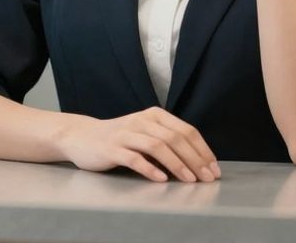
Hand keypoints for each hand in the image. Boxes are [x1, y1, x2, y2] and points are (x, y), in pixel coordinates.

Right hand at [57, 107, 220, 182]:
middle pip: (174, 138)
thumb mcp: (145, 133)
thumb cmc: (119, 138)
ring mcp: (125, 134)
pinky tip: (161, 179)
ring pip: (157, 146)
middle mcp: (141, 121)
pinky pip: (133, 158)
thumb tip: (198, 162)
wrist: (81, 136)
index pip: (186, 130)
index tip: (213, 169)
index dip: (202, 150)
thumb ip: (167, 141)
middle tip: (206, 177)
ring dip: (177, 164)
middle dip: (194, 159)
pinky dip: (149, 169)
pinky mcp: (111, 148)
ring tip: (189, 179)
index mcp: (154, 115)